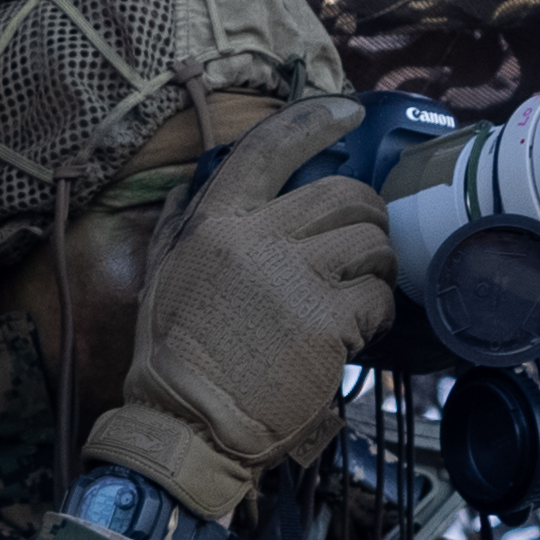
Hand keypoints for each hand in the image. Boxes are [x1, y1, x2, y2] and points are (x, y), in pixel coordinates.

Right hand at [77, 96, 389, 520]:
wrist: (186, 426)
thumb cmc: (171, 356)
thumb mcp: (162, 275)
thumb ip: (181, 223)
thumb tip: (194, 180)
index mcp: (216, 222)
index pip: (271, 147)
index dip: (317, 120)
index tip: (349, 113)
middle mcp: (257, 240)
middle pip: (344, 194)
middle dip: (367, 215)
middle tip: (364, 243)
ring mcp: (296, 280)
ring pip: (372, 242)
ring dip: (378, 264)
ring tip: (362, 290)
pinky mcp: (327, 323)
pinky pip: (378, 296)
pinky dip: (378, 313)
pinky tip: (357, 332)